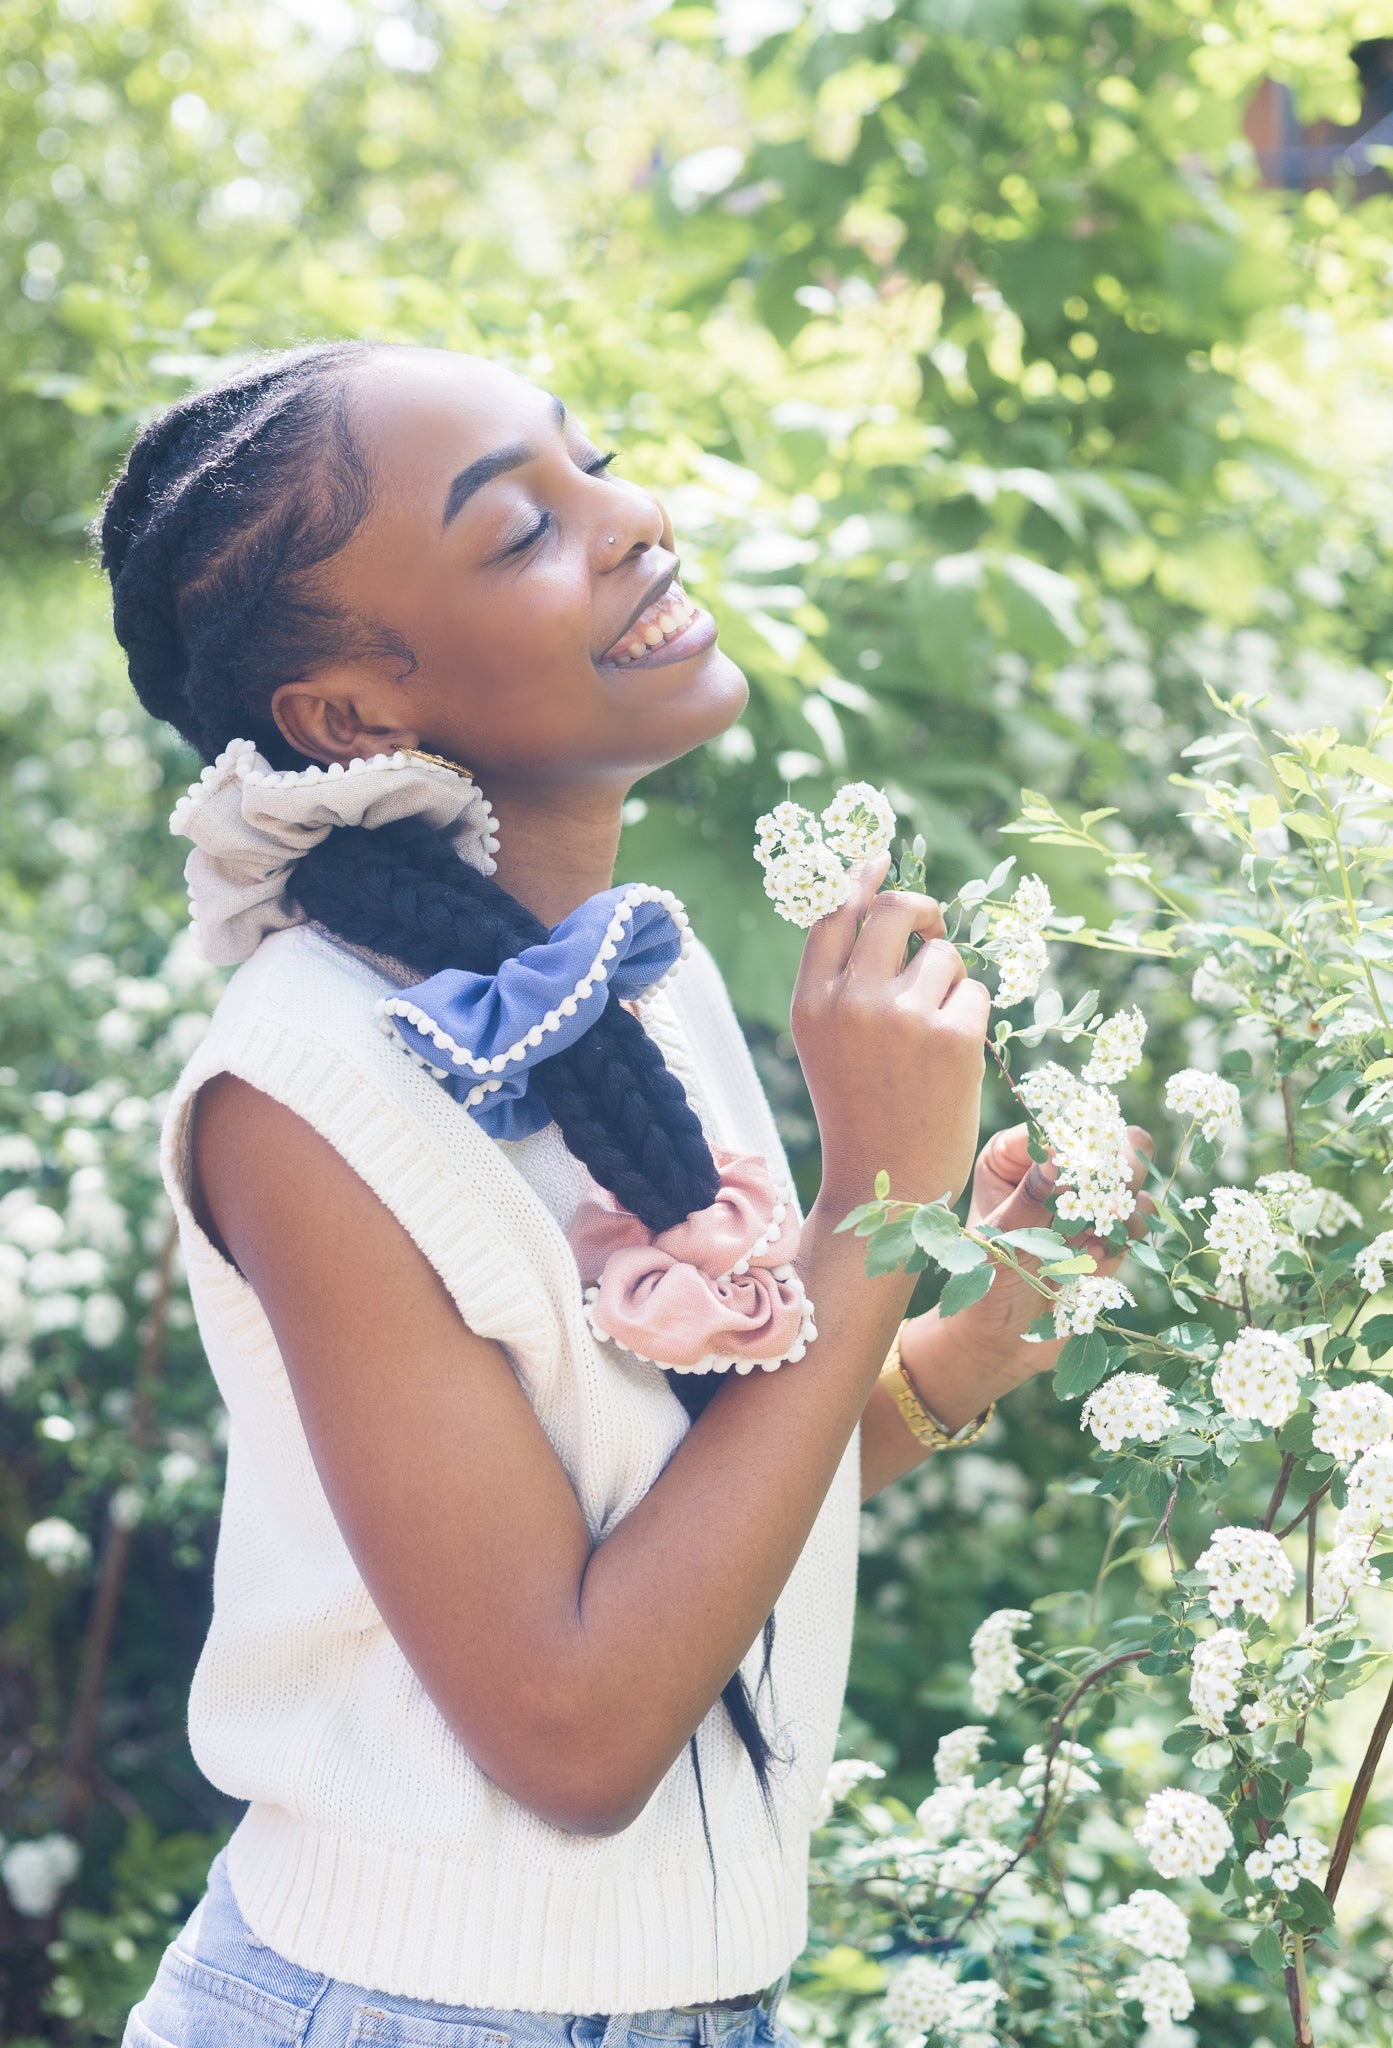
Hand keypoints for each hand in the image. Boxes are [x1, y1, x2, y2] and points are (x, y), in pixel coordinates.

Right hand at [792, 854, 990, 1216]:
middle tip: (932, 931)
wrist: (887, 1189)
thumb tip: (880, 902)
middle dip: (921, 911)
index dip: (860, 880)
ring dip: (949, 984)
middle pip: (895, 908)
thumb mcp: (827, 1043)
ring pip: (943, 955)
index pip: (834, 914)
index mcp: (809, 1004)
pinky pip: (974, 991)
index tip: (878, 859)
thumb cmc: (861, 1111)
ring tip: (932, 1040)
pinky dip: (972, 1017)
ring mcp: (901, 1017)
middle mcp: (849, 1002)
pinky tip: (952, 1061)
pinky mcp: (952, 1037)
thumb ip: (841, 981)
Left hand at [946, 1121, 1153, 1388]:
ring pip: (1130, 1171)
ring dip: (1123, 1195)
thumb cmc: (984, 1284)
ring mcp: (1087, 1200)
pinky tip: (1100, 1253)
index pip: (1051, 1130)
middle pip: (1102, 1139)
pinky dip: (1129, 1229)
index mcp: (1012, 1158)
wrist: (1005, 1340)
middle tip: (1104, 1191)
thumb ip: (1027, 1201)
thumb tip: (1054, 1157)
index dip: (1071, 1144)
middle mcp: (1054, 1171)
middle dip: (1112, 1162)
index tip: (1073, 1172)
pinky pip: (1139, 1214)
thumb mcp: (998, 1241)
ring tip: (1097, 1228)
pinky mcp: (1113, 1232)